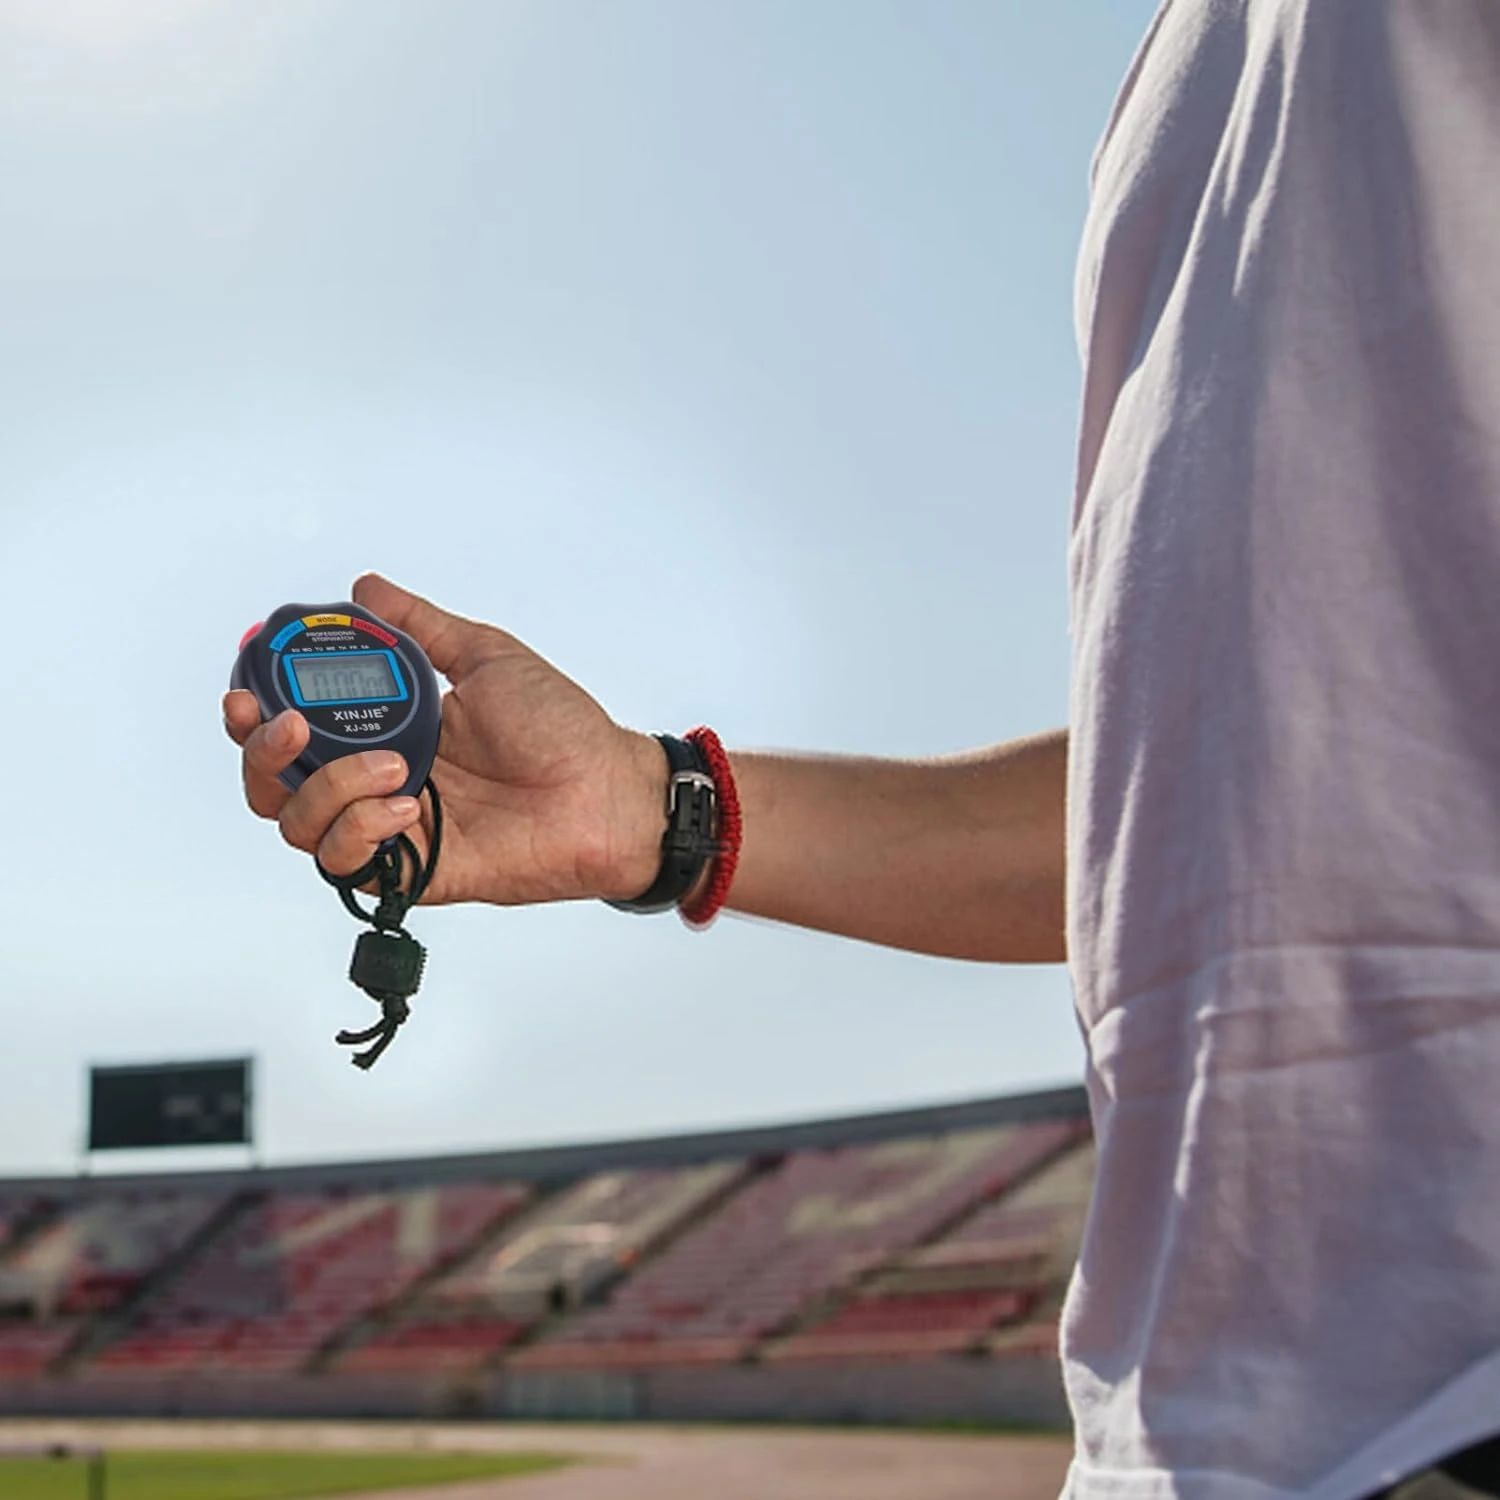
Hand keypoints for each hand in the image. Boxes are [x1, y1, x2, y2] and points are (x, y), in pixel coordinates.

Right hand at [222, 574, 668, 905]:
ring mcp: (393, 827)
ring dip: (326, 788)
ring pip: (299, 824)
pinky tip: (404, 807)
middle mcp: (379, 779)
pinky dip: (357, 831)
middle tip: (285, 725)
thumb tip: (366, 589)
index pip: (298, 725)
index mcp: (390, 728)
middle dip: (261, 753)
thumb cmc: (561, 728)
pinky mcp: (413, 870)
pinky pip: (347, 864)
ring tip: (394, 766)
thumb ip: (422, 628)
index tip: (248, 684)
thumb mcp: (487, 657)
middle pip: (276, 782)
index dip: (259, 709)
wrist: (608, 791)